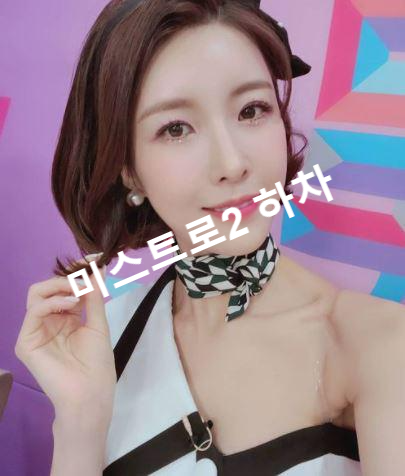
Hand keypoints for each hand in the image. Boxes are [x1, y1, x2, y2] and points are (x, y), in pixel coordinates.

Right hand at [15, 261, 115, 423]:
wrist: (90, 394)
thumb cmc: (96, 364)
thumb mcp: (97, 324)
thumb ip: (93, 297)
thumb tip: (97, 270)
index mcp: (64, 319)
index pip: (63, 289)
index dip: (76, 273)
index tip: (95, 258)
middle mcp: (48, 322)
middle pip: (46, 288)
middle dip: (67, 276)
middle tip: (86, 273)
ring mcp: (35, 331)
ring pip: (36, 295)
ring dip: (60, 286)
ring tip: (79, 290)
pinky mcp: (26, 342)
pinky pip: (34, 311)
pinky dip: (53, 302)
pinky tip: (71, 303)